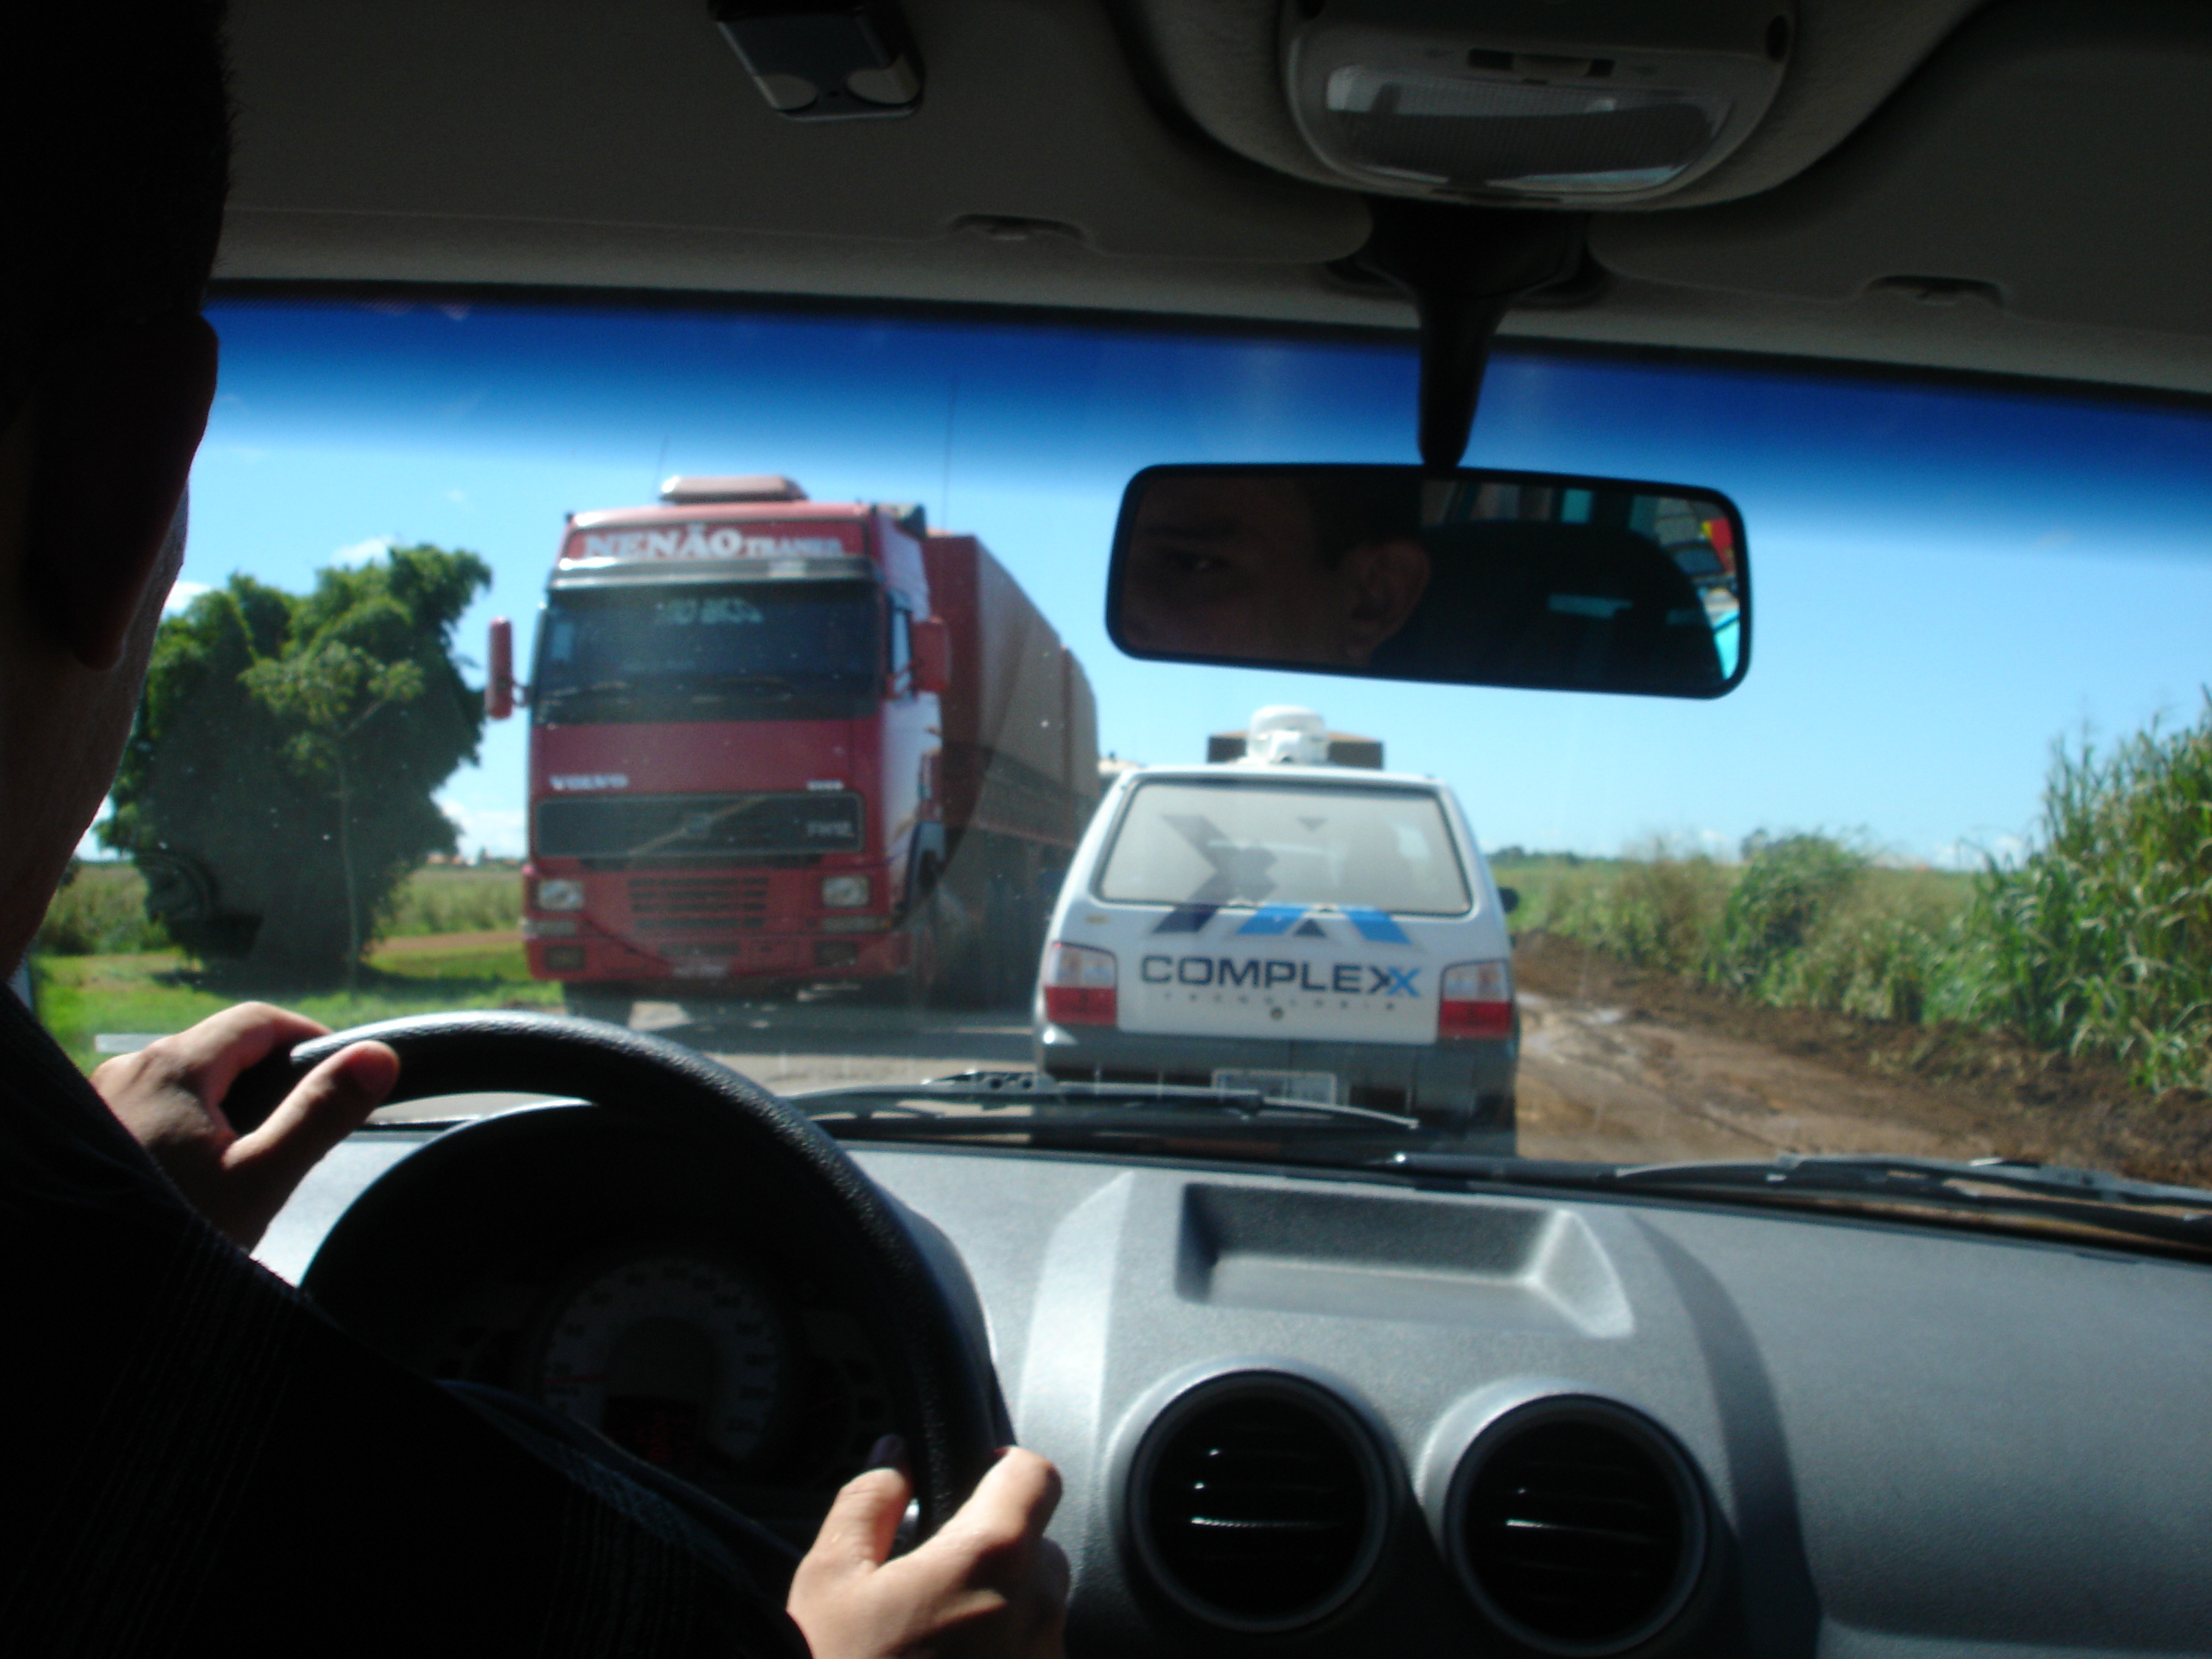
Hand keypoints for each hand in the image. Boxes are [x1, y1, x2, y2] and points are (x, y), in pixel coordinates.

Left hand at [90, 1002, 398, 1249]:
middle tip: (306, 1125)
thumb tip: (380, 1056)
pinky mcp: (90, 1134)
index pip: (257, 1020)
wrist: (85, 1293)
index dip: (309, 1038)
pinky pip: (156, 1109)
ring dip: (230, 1103)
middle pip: (221, 1049)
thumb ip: (321, 1113)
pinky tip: (203, 1172)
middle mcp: (128, 1069)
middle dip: (271, 1077)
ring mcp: (101, 1101)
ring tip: (257, 1156)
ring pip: (187, 1081)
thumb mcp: (261, 1177)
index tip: (344, 1074)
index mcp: (171, 1066)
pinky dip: (191, 1125)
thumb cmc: (174, 1230)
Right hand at [788, 1440, 1068, 1658]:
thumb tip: (892, 1458)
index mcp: (991, 1558)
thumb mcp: (830, 1581)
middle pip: (1038, 1549)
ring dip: (997, 1613)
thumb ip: (868, 1503)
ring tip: (930, 1645)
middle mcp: (1037, 1611)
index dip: (1003, 1468)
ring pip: (1036, 1613)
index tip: (973, 1480)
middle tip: (929, 1580)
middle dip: (991, 1551)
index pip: (1035, 1475)